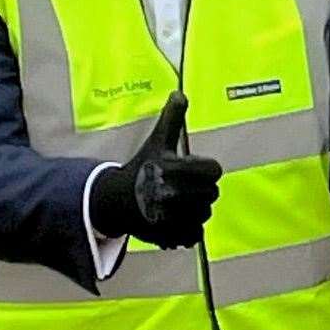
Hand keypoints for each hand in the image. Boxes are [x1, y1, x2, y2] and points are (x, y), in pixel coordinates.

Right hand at [90, 92, 221, 248]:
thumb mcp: (157, 141)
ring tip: (179, 203)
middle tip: (183, 186)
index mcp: (174, 170)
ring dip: (196, 208)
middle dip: (200, 188)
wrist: (115, 201)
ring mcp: (172, 218)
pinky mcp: (169, 236)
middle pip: (212, 192)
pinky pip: (195, 235)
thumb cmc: (141, 168)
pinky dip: (190, 230)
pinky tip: (178, 220)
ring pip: (205, 213)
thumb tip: (179, 92)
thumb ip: (172, 118)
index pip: (214, 170)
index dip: (204, 169)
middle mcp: (174, 194)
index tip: (190, 169)